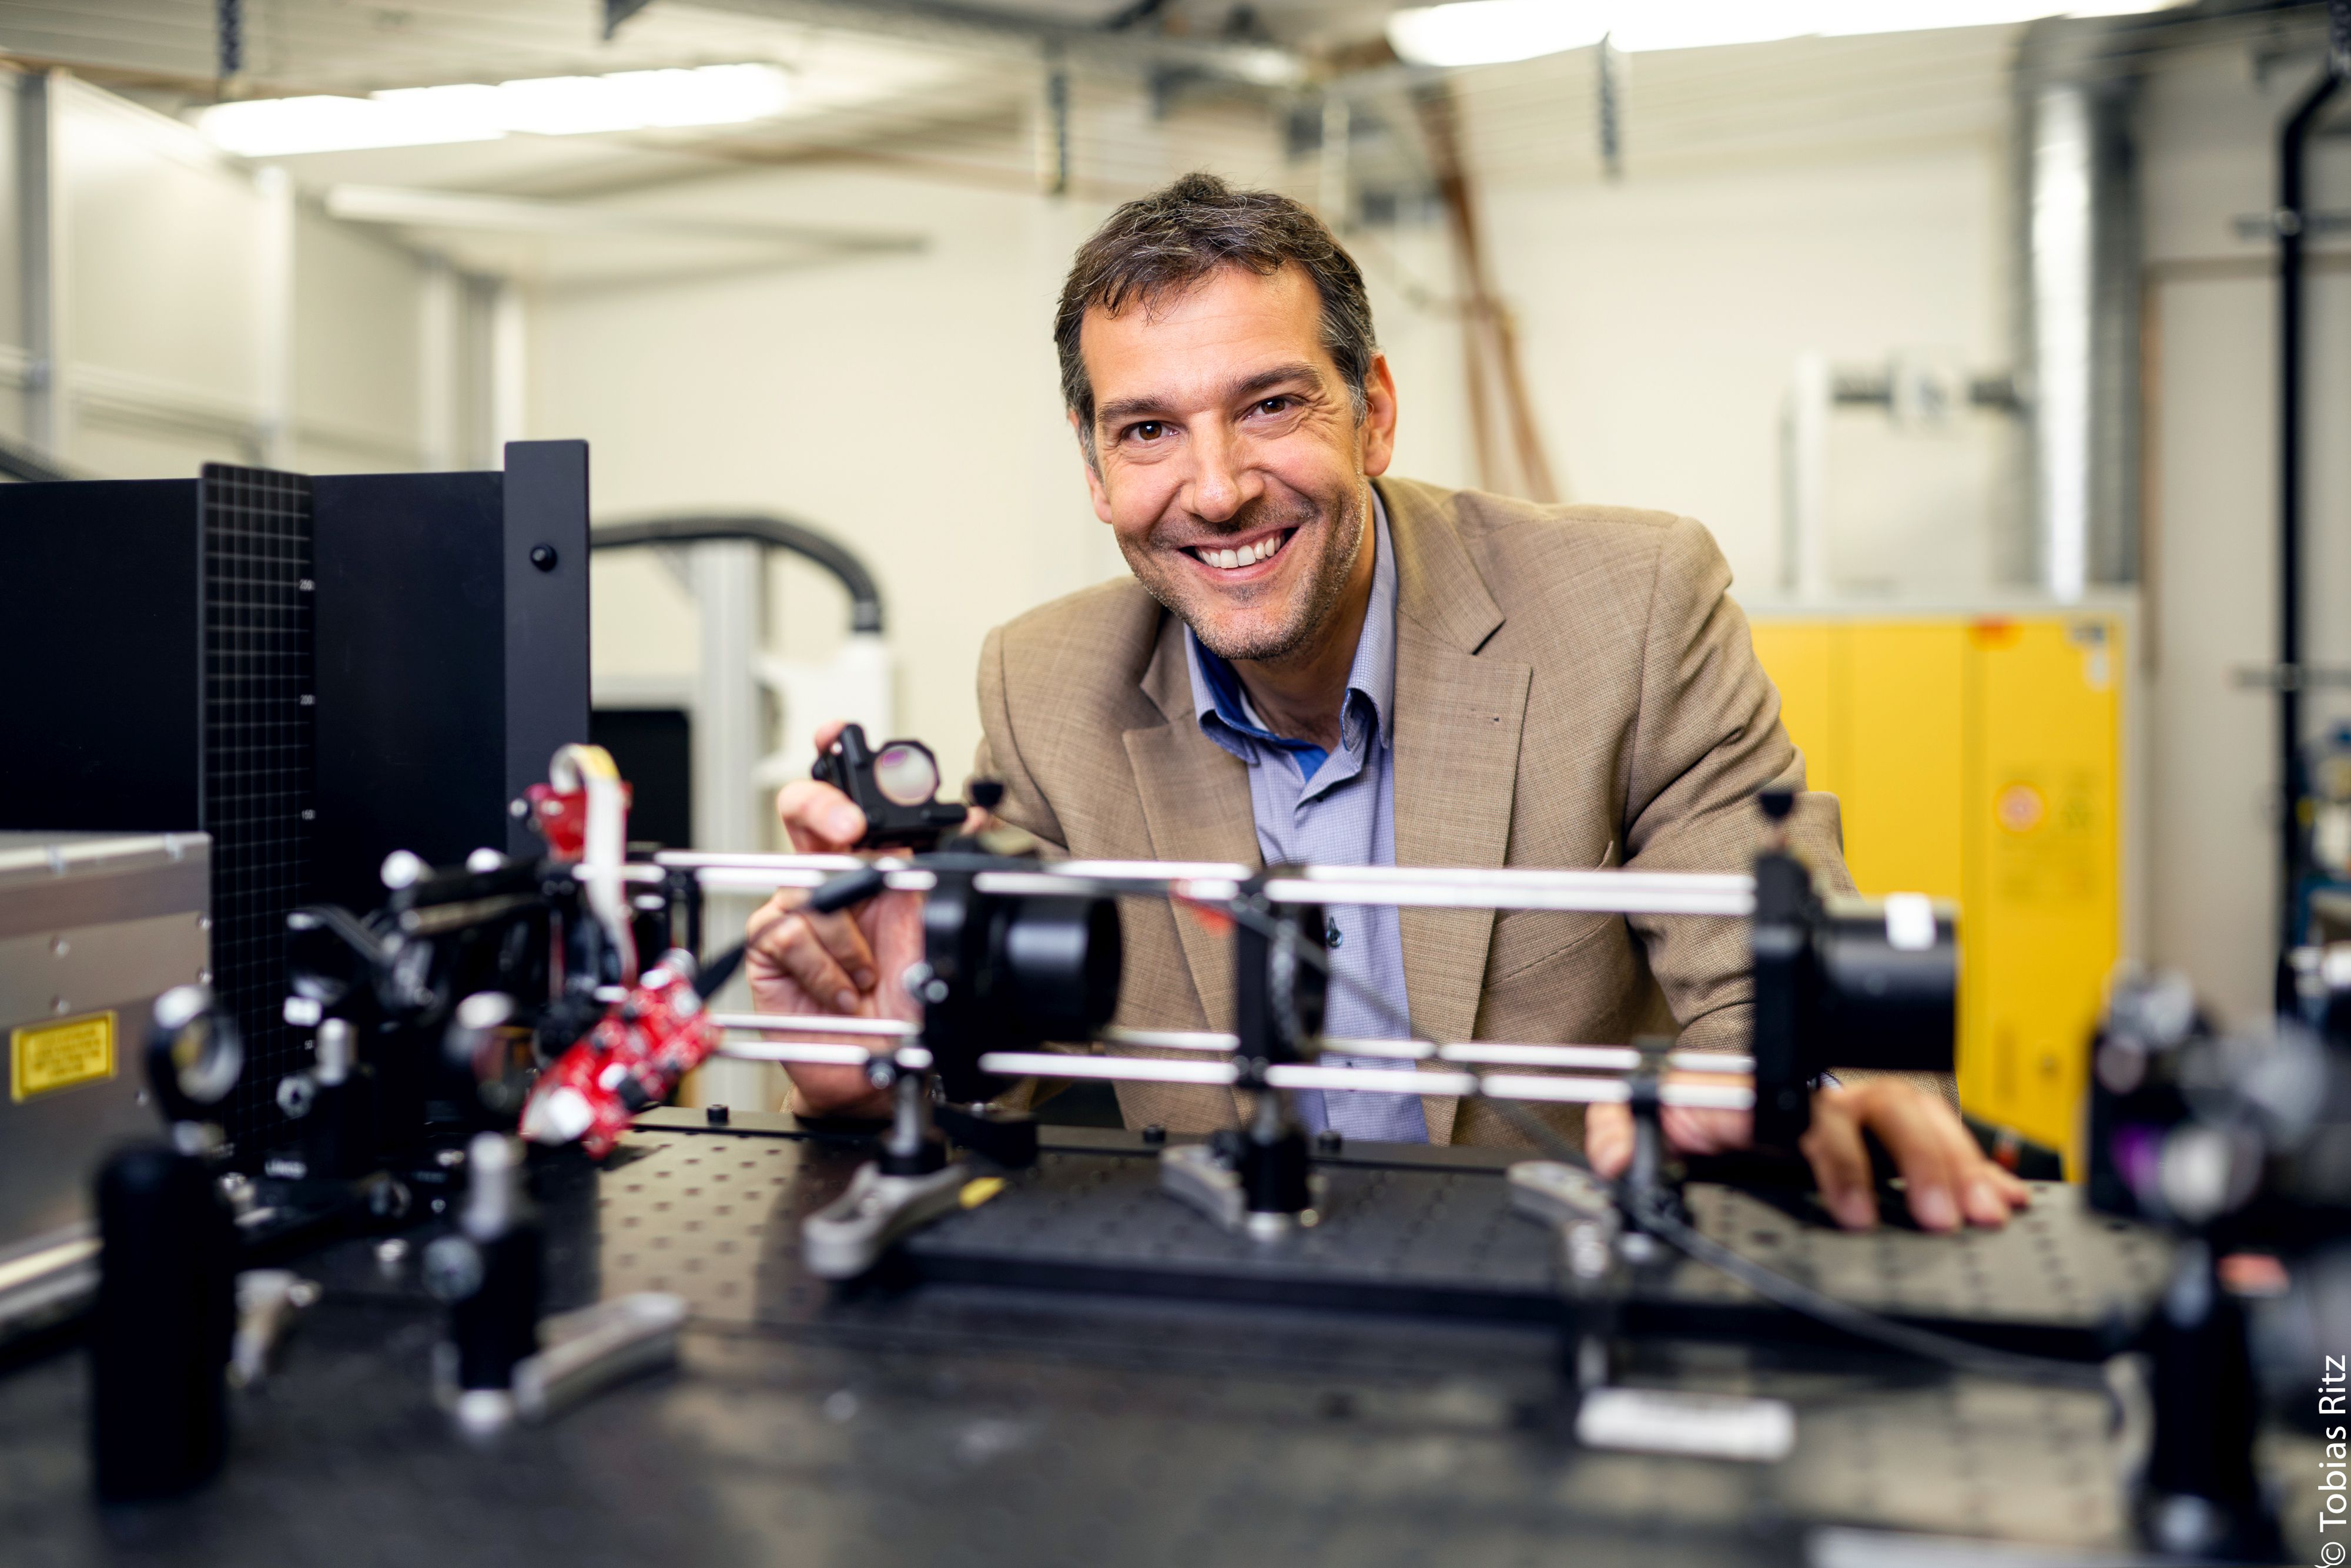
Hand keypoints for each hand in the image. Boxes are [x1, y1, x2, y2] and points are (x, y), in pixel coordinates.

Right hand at [745, 720, 922, 1118]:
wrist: (883, 1064)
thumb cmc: (911, 997)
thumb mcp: (941, 926)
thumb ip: (952, 867)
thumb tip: (979, 817)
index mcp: (873, 862)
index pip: (851, 797)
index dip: (839, 761)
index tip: (839, 734)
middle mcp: (831, 878)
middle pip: (802, 811)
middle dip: (821, 808)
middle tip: (850, 831)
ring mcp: (797, 910)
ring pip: (808, 886)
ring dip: (848, 939)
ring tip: (868, 976)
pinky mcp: (770, 947)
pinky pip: (790, 931)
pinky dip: (824, 966)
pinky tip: (842, 990)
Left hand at [1585, 1073, 2031, 1232]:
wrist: (1711, 1099)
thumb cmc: (1689, 1112)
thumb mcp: (1643, 1120)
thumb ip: (1615, 1131)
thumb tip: (1608, 1155)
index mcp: (1772, 1094)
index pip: (1816, 1116)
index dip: (1840, 1160)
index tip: (1853, 1211)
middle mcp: (1828, 1097)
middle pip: (1891, 1110)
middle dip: (1924, 1162)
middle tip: (1944, 1216)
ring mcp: (1864, 1113)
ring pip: (1925, 1121)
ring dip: (1959, 1165)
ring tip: (1987, 1212)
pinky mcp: (1891, 1139)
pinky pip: (1945, 1140)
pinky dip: (1980, 1165)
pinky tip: (2008, 1195)